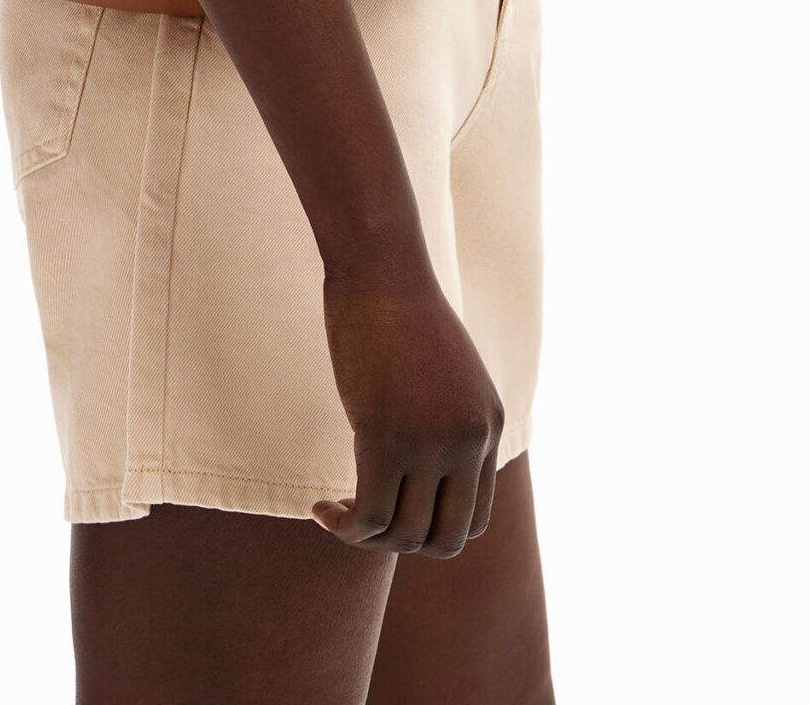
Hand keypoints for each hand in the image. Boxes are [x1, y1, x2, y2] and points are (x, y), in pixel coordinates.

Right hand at [313, 266, 504, 556]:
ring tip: (336, 514)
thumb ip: (443, 416)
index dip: (431, 527)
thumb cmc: (399, 308)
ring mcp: (432, 443)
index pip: (475, 517)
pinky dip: (344, 527)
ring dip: (366, 537)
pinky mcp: (387, 439)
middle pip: (447, 540)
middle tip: (364, 517)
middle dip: (403, 542)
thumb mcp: (441, 370)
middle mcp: (469, 441)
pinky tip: (321, 508)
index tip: (393, 508)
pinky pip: (369, 517)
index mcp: (488, 426)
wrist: (380, 268)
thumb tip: (418, 460)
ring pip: (405, 536)